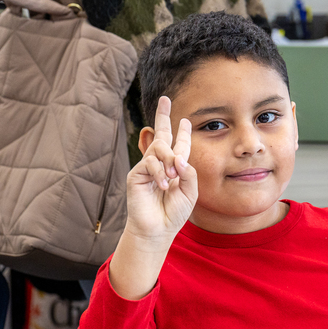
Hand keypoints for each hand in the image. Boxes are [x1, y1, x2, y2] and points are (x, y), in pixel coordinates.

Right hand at [123, 96, 197, 244]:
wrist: (157, 229)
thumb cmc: (174, 213)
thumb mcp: (190, 192)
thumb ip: (189, 173)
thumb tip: (179, 157)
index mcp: (176, 168)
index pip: (179, 145)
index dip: (182, 132)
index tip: (185, 120)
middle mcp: (161, 164)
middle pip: (161, 135)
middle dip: (163, 116)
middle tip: (164, 99)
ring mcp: (148, 168)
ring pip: (159, 147)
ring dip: (169, 160)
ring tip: (172, 178)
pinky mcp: (137, 174)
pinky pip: (150, 163)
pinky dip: (159, 172)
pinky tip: (163, 185)